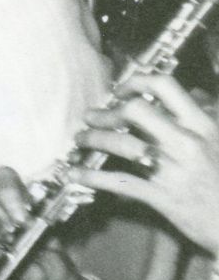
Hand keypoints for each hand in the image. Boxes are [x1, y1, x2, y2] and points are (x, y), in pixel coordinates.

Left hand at [76, 75, 218, 256]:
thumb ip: (209, 117)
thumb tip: (194, 94)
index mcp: (203, 126)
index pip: (165, 86)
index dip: (136, 82)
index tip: (120, 91)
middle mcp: (187, 143)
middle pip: (135, 110)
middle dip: (107, 112)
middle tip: (93, 117)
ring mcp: (173, 170)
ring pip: (121, 144)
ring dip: (93, 139)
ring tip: (81, 139)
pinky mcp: (162, 196)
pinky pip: (118, 181)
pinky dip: (91, 176)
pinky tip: (74, 173)